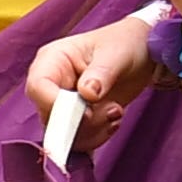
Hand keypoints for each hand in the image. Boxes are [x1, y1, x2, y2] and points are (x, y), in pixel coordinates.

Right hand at [26, 17, 163, 137]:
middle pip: (48, 114)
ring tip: (116, 112)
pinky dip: (96, 136)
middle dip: (81, 121)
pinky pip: (76, 138)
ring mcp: (62, 102)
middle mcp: (51, 83)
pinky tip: (114, 121)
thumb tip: (87, 94)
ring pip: (62, 132)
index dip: (56, 104)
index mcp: (53, 60)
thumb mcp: (116, 54)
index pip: (38, 87)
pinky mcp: (74, 118)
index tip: (88, 111)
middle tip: (112, 111)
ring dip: (92, 130)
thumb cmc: (126, 43)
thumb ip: (101, 73)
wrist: (143, 53)